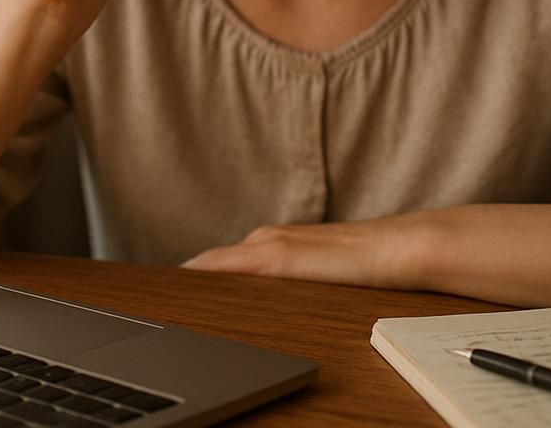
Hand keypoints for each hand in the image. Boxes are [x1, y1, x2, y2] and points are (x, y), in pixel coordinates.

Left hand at [179, 215, 427, 291]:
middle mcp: (263, 241)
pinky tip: (183, 285)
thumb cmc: (365, 267)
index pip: (218, 267)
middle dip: (182, 285)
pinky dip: (201, 274)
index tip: (164, 296)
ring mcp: (268, 245)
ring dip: (187, 281)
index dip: (190, 282)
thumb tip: (263, 310)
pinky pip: (226, 265)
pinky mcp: (277, 254)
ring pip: (211, 265)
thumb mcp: (319, 281)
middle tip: (153, 302)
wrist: (397, 249)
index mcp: (272, 247)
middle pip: (207, 265)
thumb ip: (292, 286)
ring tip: (158, 298)